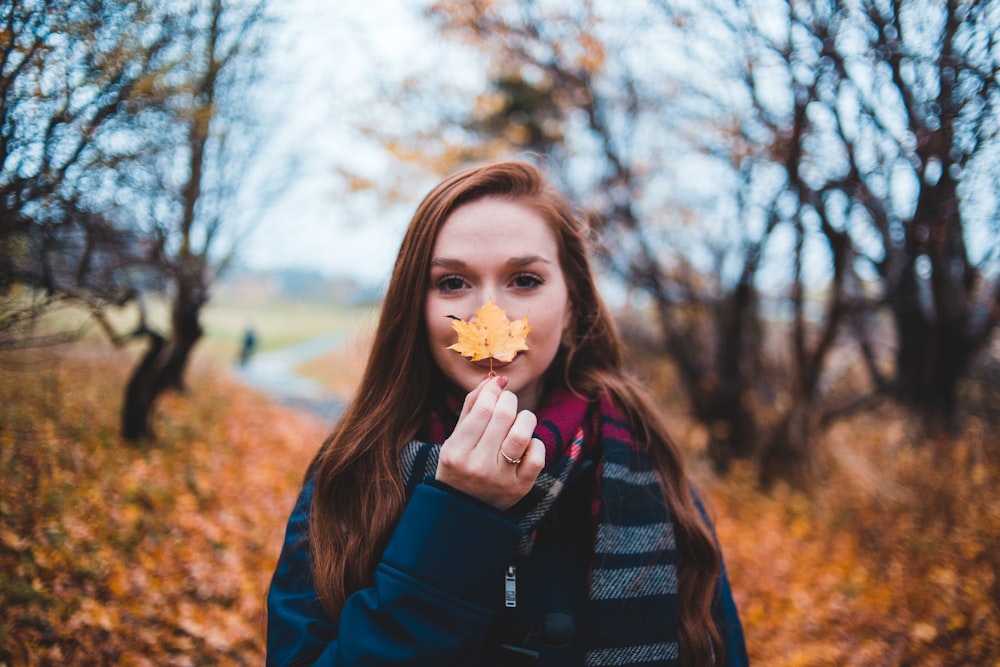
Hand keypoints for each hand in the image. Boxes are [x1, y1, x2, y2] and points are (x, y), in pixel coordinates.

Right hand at [436, 375, 544, 509]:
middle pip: (503, 416)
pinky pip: (537, 456)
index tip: (498, 386)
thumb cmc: (460, 466)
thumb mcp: (455, 438)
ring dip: (525, 418)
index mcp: (457, 451)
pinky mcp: (521, 488)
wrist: (465, 511)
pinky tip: (526, 445)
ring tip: (519, 420)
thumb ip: (472, 406)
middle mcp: (478, 466)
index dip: (493, 391)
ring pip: (522, 434)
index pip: (481, 409)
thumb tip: (495, 378)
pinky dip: (535, 443)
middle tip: (508, 401)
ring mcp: (501, 479)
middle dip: (509, 400)